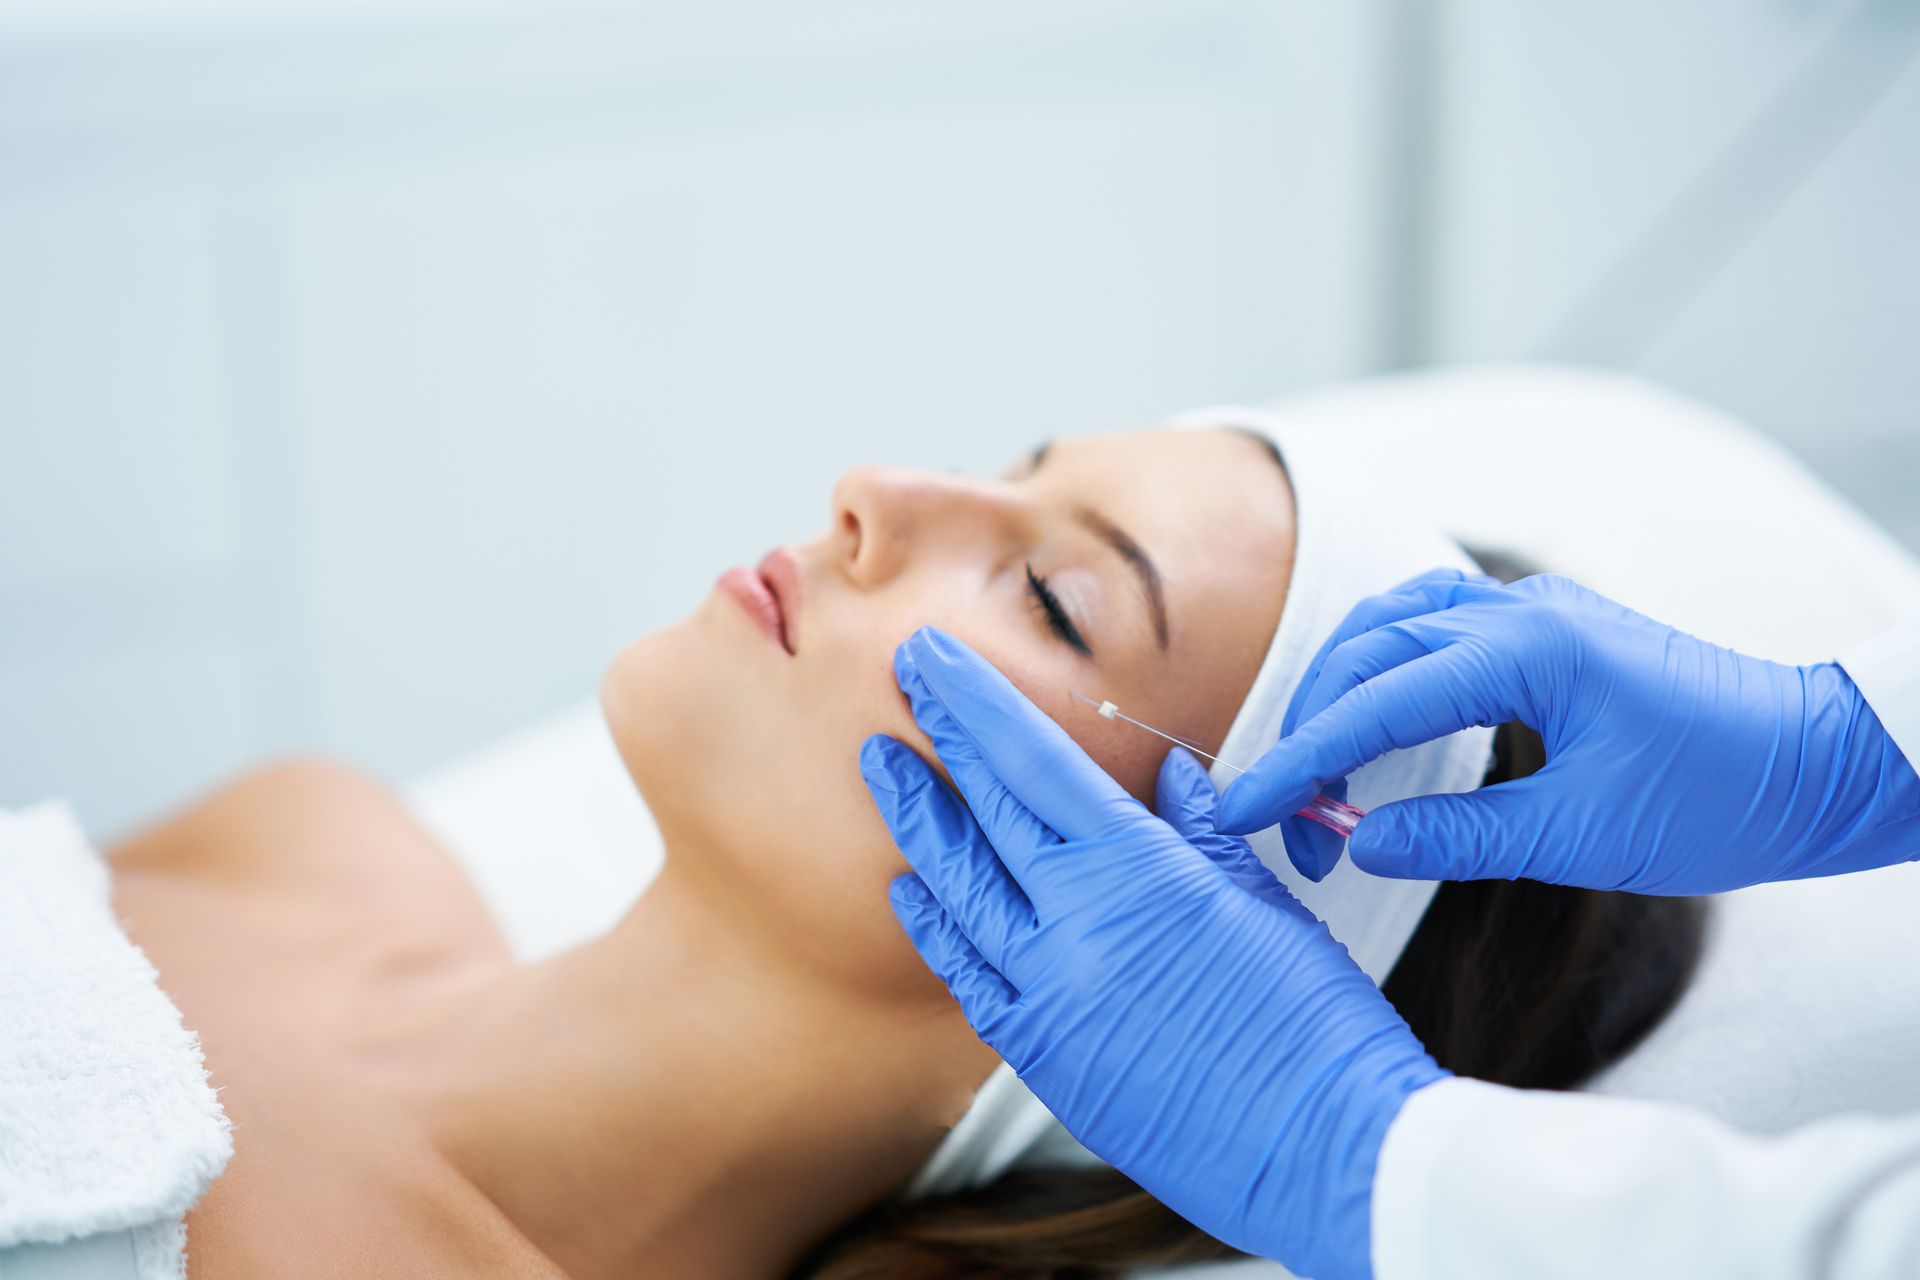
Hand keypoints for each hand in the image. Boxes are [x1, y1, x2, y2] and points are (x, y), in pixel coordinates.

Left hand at [859, 626, 1444, 1279]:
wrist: (1328, 1155)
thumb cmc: (1317, 1024)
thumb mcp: (1265, 904)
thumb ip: (1202, 835)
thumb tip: (1170, 776)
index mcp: (1137, 872)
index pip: (1032, 762)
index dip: (973, 703)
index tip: (930, 656)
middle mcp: (1074, 926)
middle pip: (986, 812)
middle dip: (935, 738)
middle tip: (900, 680)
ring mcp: (1048, 996)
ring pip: (957, 890)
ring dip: (918, 824)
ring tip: (881, 767)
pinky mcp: (1044, 1058)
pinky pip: (967, 978)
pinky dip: (936, 927)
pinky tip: (913, 891)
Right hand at [1217, 570, 1919, 893]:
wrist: (1823, 761)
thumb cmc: (1722, 799)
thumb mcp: (1583, 837)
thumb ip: (1458, 836)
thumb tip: (1360, 840)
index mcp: (1527, 650)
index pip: (1375, 701)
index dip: (1298, 759)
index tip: (1242, 808)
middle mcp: (1521, 612)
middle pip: (1367, 650)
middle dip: (1313, 731)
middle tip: (1294, 821)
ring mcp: (1534, 611)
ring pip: (1393, 624)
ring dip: (1343, 690)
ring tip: (1324, 772)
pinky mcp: (1547, 629)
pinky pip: (1434, 626)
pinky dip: (1386, 669)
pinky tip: (1379, 718)